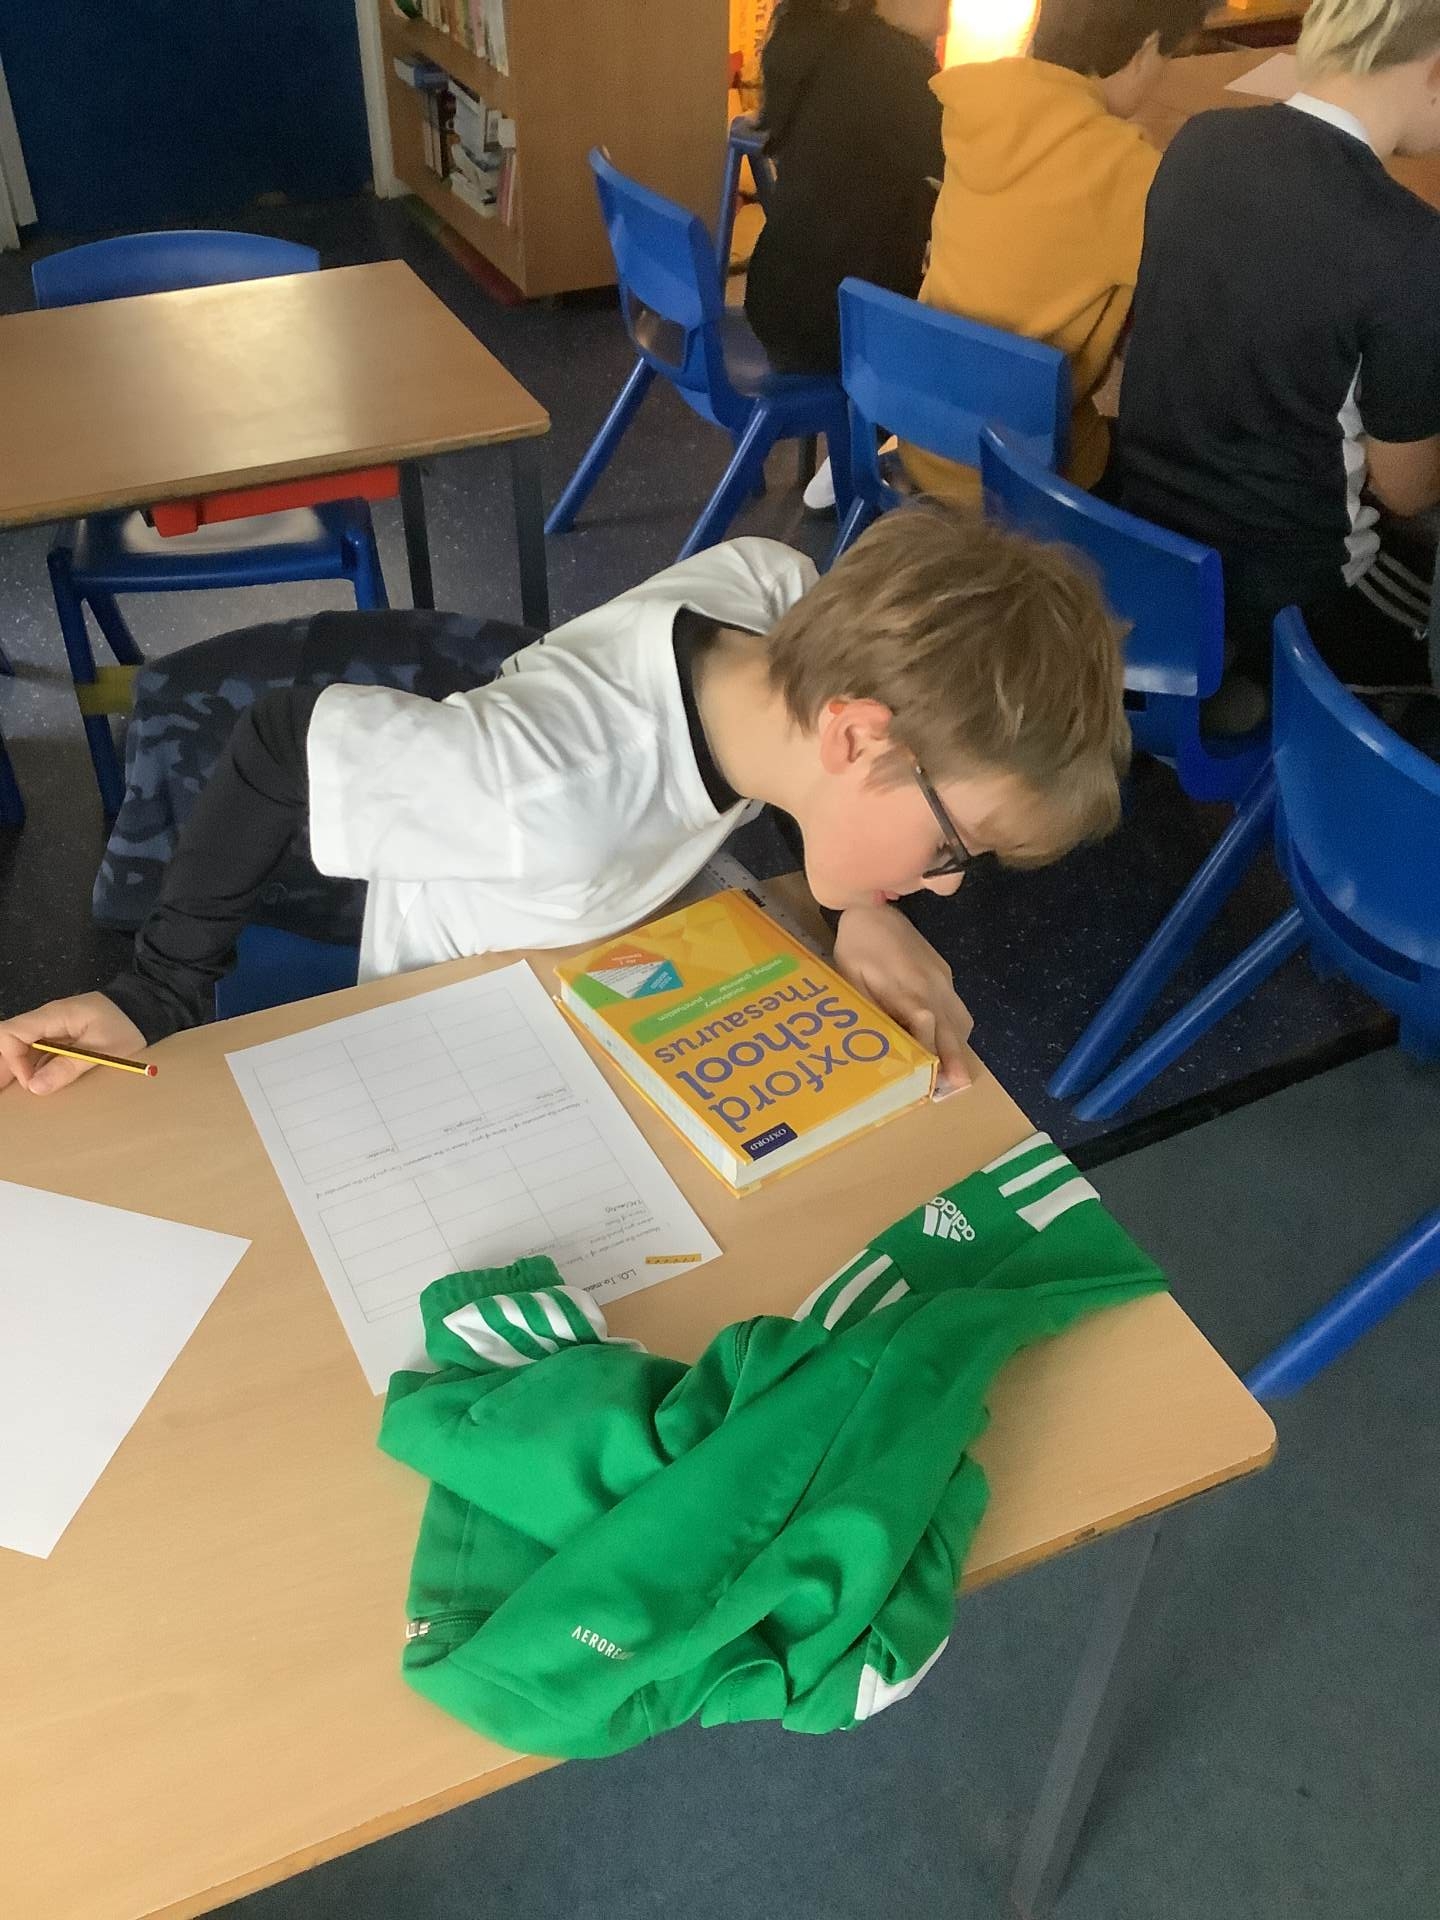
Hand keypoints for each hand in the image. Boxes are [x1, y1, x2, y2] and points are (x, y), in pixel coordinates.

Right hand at [0, 994, 146, 1095]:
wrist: (147, 1007)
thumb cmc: (128, 1024)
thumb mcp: (103, 1050)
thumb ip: (68, 1066)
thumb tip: (34, 1087)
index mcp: (52, 1016)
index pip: (10, 1033)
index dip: (12, 1060)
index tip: (32, 1082)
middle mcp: (46, 1020)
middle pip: (10, 1040)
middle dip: (7, 1067)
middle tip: (10, 1093)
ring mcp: (52, 1027)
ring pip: (22, 1047)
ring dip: (19, 1069)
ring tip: (18, 1092)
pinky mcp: (61, 1035)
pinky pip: (38, 1050)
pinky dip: (34, 1067)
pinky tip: (38, 1083)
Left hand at [832, 906, 973, 1090]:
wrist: (874, 908)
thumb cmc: (857, 945)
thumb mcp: (851, 978)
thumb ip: (870, 1008)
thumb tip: (883, 1041)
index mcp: (908, 987)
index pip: (926, 1026)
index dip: (931, 1052)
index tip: (932, 1079)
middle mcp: (933, 985)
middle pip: (951, 1028)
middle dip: (955, 1059)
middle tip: (959, 1086)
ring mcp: (942, 979)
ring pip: (960, 1020)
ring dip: (958, 1046)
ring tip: (953, 1074)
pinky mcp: (944, 973)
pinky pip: (957, 1008)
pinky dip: (955, 1030)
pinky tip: (946, 1043)